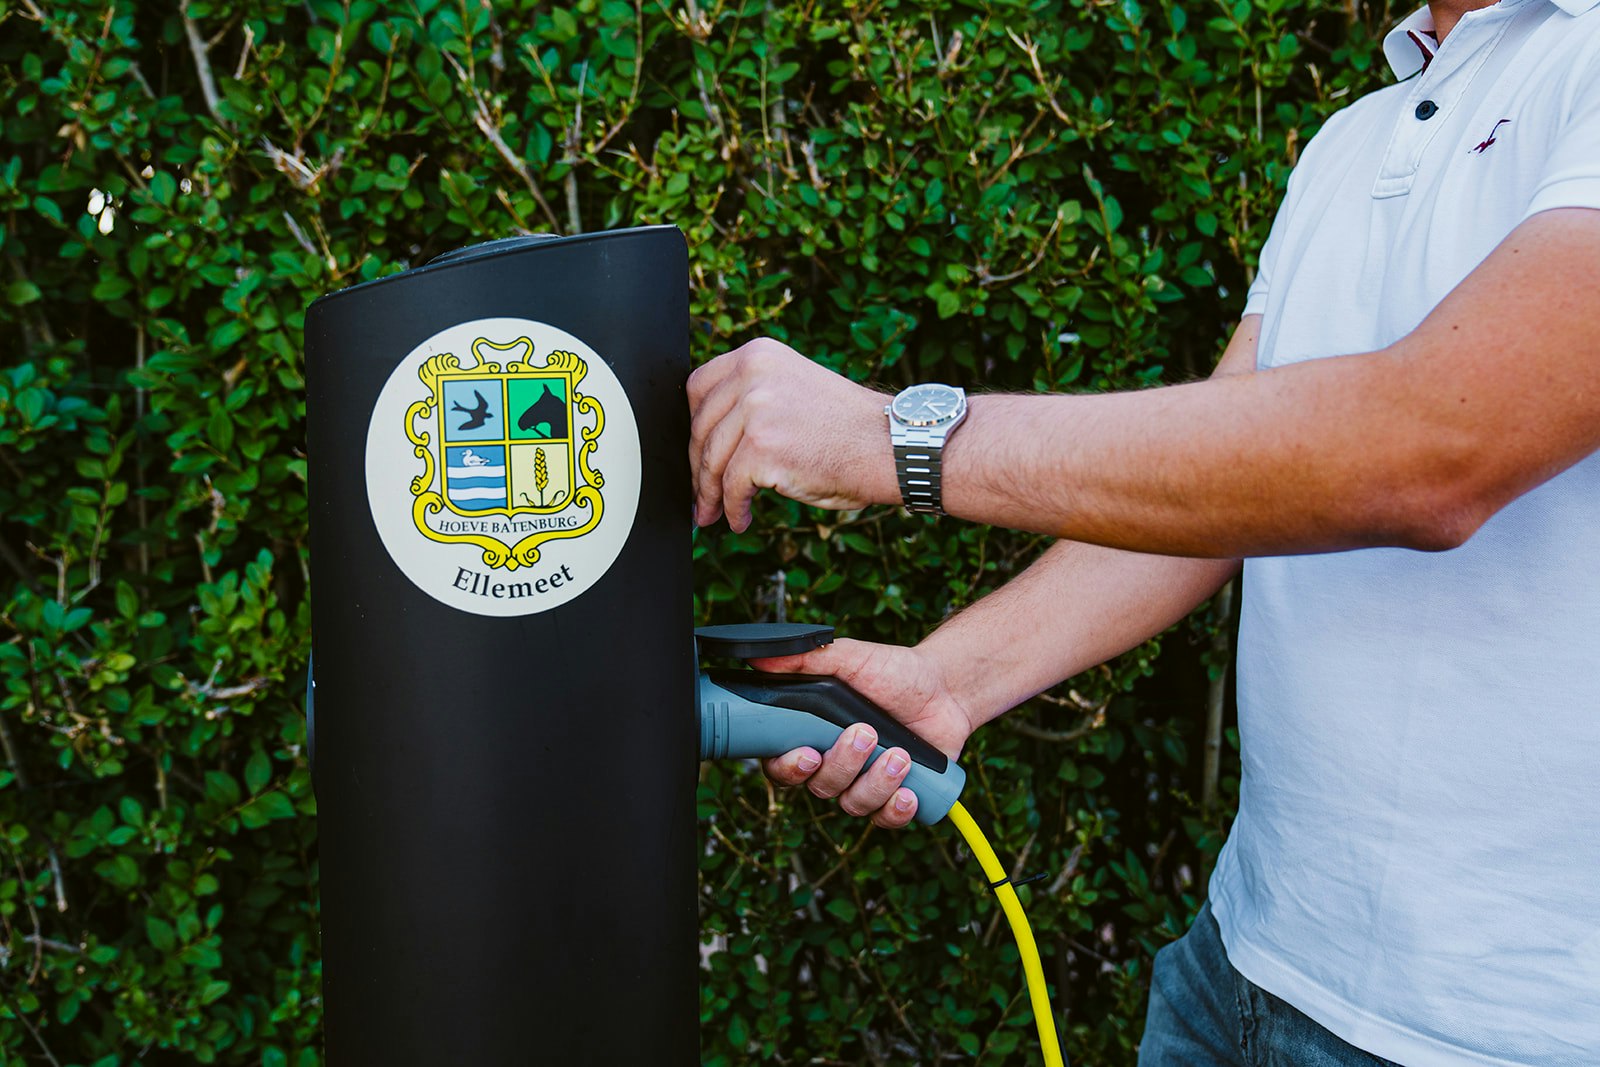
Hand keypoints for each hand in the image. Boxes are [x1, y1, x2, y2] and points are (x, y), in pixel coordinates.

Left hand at [688, 337, 897, 530]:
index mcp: (759, 355)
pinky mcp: (762, 448)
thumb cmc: (848, 428)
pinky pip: (732, 486)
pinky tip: (740, 519)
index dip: (691, 425)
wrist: (888, 445)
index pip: (699, 387)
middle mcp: (753, 375)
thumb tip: (713, 435)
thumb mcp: (794, 389)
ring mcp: (756, 410)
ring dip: (711, 493)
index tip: (695, 451)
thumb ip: (754, 397)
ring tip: (714, 512)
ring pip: (711, 460)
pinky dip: (732, 508)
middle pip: (700, 427)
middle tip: (701, 493)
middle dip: (697, 466)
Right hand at [748, 638, 974, 827]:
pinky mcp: (894, 798)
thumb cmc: (892, 672)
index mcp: (813, 735)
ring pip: (853, 804)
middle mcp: (834, 764)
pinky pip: (884, 819)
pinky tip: (910, 792)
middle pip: (820, 786)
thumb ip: (805, 659)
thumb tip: (759, 659)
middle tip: (867, 733)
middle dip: (843, 764)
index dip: (788, 768)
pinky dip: (895, 810)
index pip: (782, 765)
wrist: (944, 687)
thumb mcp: (850, 658)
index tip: (808, 754)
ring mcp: (864, 784)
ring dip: (876, 782)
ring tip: (901, 754)